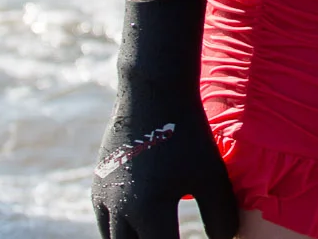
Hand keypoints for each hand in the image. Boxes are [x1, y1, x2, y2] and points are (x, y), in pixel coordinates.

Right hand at [92, 0, 239, 238]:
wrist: (153, 93)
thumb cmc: (189, 135)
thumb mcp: (212, 175)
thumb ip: (220, 216)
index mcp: (148, 210)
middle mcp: (119, 210)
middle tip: (174, 238)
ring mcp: (103, 199)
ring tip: (161, 233)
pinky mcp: (97, 187)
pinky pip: (106, 224)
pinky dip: (123, 232)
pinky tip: (144, 228)